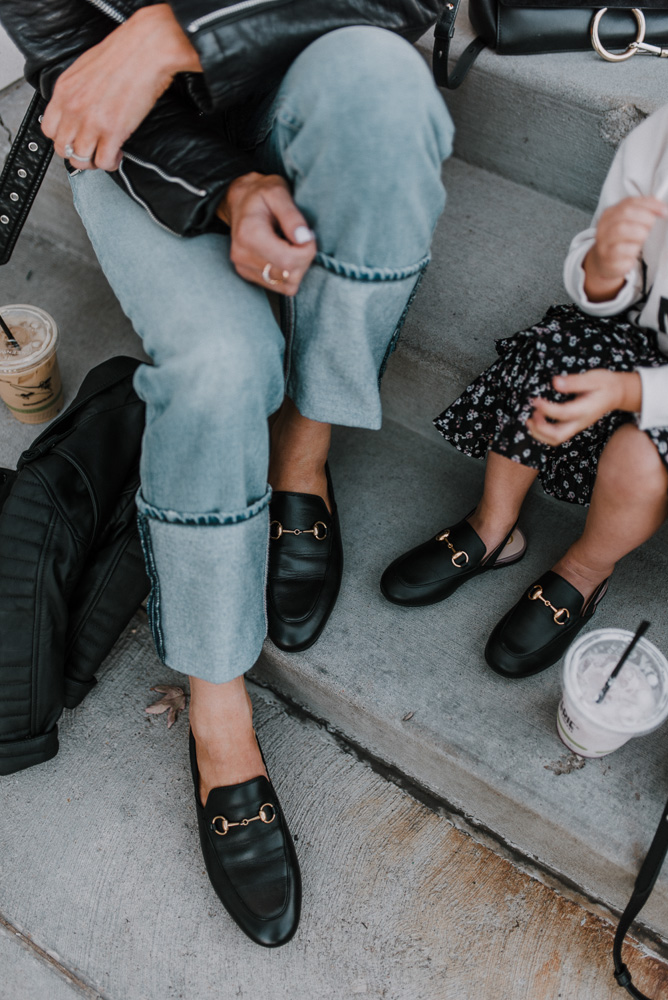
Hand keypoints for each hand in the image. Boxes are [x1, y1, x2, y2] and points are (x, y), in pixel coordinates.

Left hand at [41, 4, 200, 170]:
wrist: (145, 49)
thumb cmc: (123, 54)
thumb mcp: (84, 70)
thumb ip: (76, 92)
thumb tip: (80, 110)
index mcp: (64, 91)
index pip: (49, 129)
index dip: (62, 139)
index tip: (74, 139)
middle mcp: (74, 108)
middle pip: (63, 148)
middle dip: (77, 155)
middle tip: (90, 151)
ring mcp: (92, 121)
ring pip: (81, 159)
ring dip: (94, 162)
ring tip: (105, 154)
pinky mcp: (113, 131)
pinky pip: (104, 161)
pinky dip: (111, 163)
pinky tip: (117, 154)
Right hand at [218, 173, 316, 295]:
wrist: (240, 200)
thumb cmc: (261, 194)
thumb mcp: (278, 192)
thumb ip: (291, 215)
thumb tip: (304, 239)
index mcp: (249, 235)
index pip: (287, 261)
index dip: (307, 251)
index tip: (308, 235)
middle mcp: (242, 256)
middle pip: (289, 275)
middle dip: (304, 259)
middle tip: (301, 238)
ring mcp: (243, 268)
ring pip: (287, 284)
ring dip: (298, 268)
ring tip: (292, 246)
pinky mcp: (248, 275)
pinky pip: (280, 287)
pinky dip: (289, 274)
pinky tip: (286, 255)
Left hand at [527, 369, 641, 445]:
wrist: (617, 394)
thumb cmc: (604, 383)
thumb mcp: (592, 378)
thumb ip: (574, 381)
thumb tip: (555, 382)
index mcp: (585, 409)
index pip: (563, 414)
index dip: (547, 409)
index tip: (535, 400)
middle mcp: (581, 421)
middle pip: (558, 436)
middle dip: (540, 429)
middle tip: (531, 415)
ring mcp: (577, 426)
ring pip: (556, 439)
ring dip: (539, 433)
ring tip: (530, 419)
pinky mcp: (573, 426)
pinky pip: (557, 436)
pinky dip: (543, 433)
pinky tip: (536, 421)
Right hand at [583, 196, 667, 301]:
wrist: (604, 263)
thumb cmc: (621, 241)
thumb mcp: (629, 223)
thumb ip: (643, 211)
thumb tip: (662, 208)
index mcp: (609, 214)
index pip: (630, 202)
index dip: (650, 205)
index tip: (664, 211)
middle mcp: (603, 226)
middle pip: (625, 214)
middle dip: (645, 218)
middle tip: (651, 226)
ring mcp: (603, 242)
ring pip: (622, 230)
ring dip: (639, 234)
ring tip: (640, 240)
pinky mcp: (607, 258)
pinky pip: (623, 250)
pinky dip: (633, 251)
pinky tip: (633, 252)